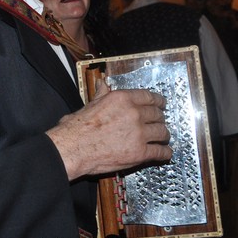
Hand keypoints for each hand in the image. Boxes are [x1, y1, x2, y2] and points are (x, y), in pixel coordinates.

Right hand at [47, 79, 171, 180]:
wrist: (72, 149)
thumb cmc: (76, 128)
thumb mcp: (90, 104)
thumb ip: (102, 94)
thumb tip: (102, 83)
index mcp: (122, 98)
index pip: (150, 97)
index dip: (158, 101)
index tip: (161, 105)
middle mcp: (134, 113)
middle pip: (158, 115)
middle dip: (159, 119)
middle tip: (158, 124)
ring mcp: (139, 134)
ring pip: (163, 133)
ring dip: (163, 136)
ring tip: (161, 139)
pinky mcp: (140, 153)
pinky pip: (161, 152)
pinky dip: (164, 153)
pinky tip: (164, 153)